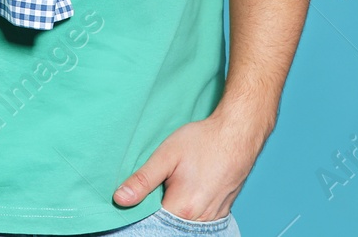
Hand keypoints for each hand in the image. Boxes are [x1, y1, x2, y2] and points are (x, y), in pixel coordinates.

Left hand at [111, 111, 267, 220]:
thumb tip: (120, 199)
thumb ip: (143, 180)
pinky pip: (199, 219)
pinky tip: (188, 191)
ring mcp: (213, 217)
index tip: (140, 198)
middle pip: (169, 224)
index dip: (141, 212)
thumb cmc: (203, 141)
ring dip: (175, 211)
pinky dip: (189, 211)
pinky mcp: (221, 211)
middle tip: (159, 187)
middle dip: (159, 212)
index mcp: (182, 207)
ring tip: (174, 186)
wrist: (237, 134)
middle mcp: (199, 218)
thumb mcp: (167, 155)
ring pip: (184, 223)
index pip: (152, 222)